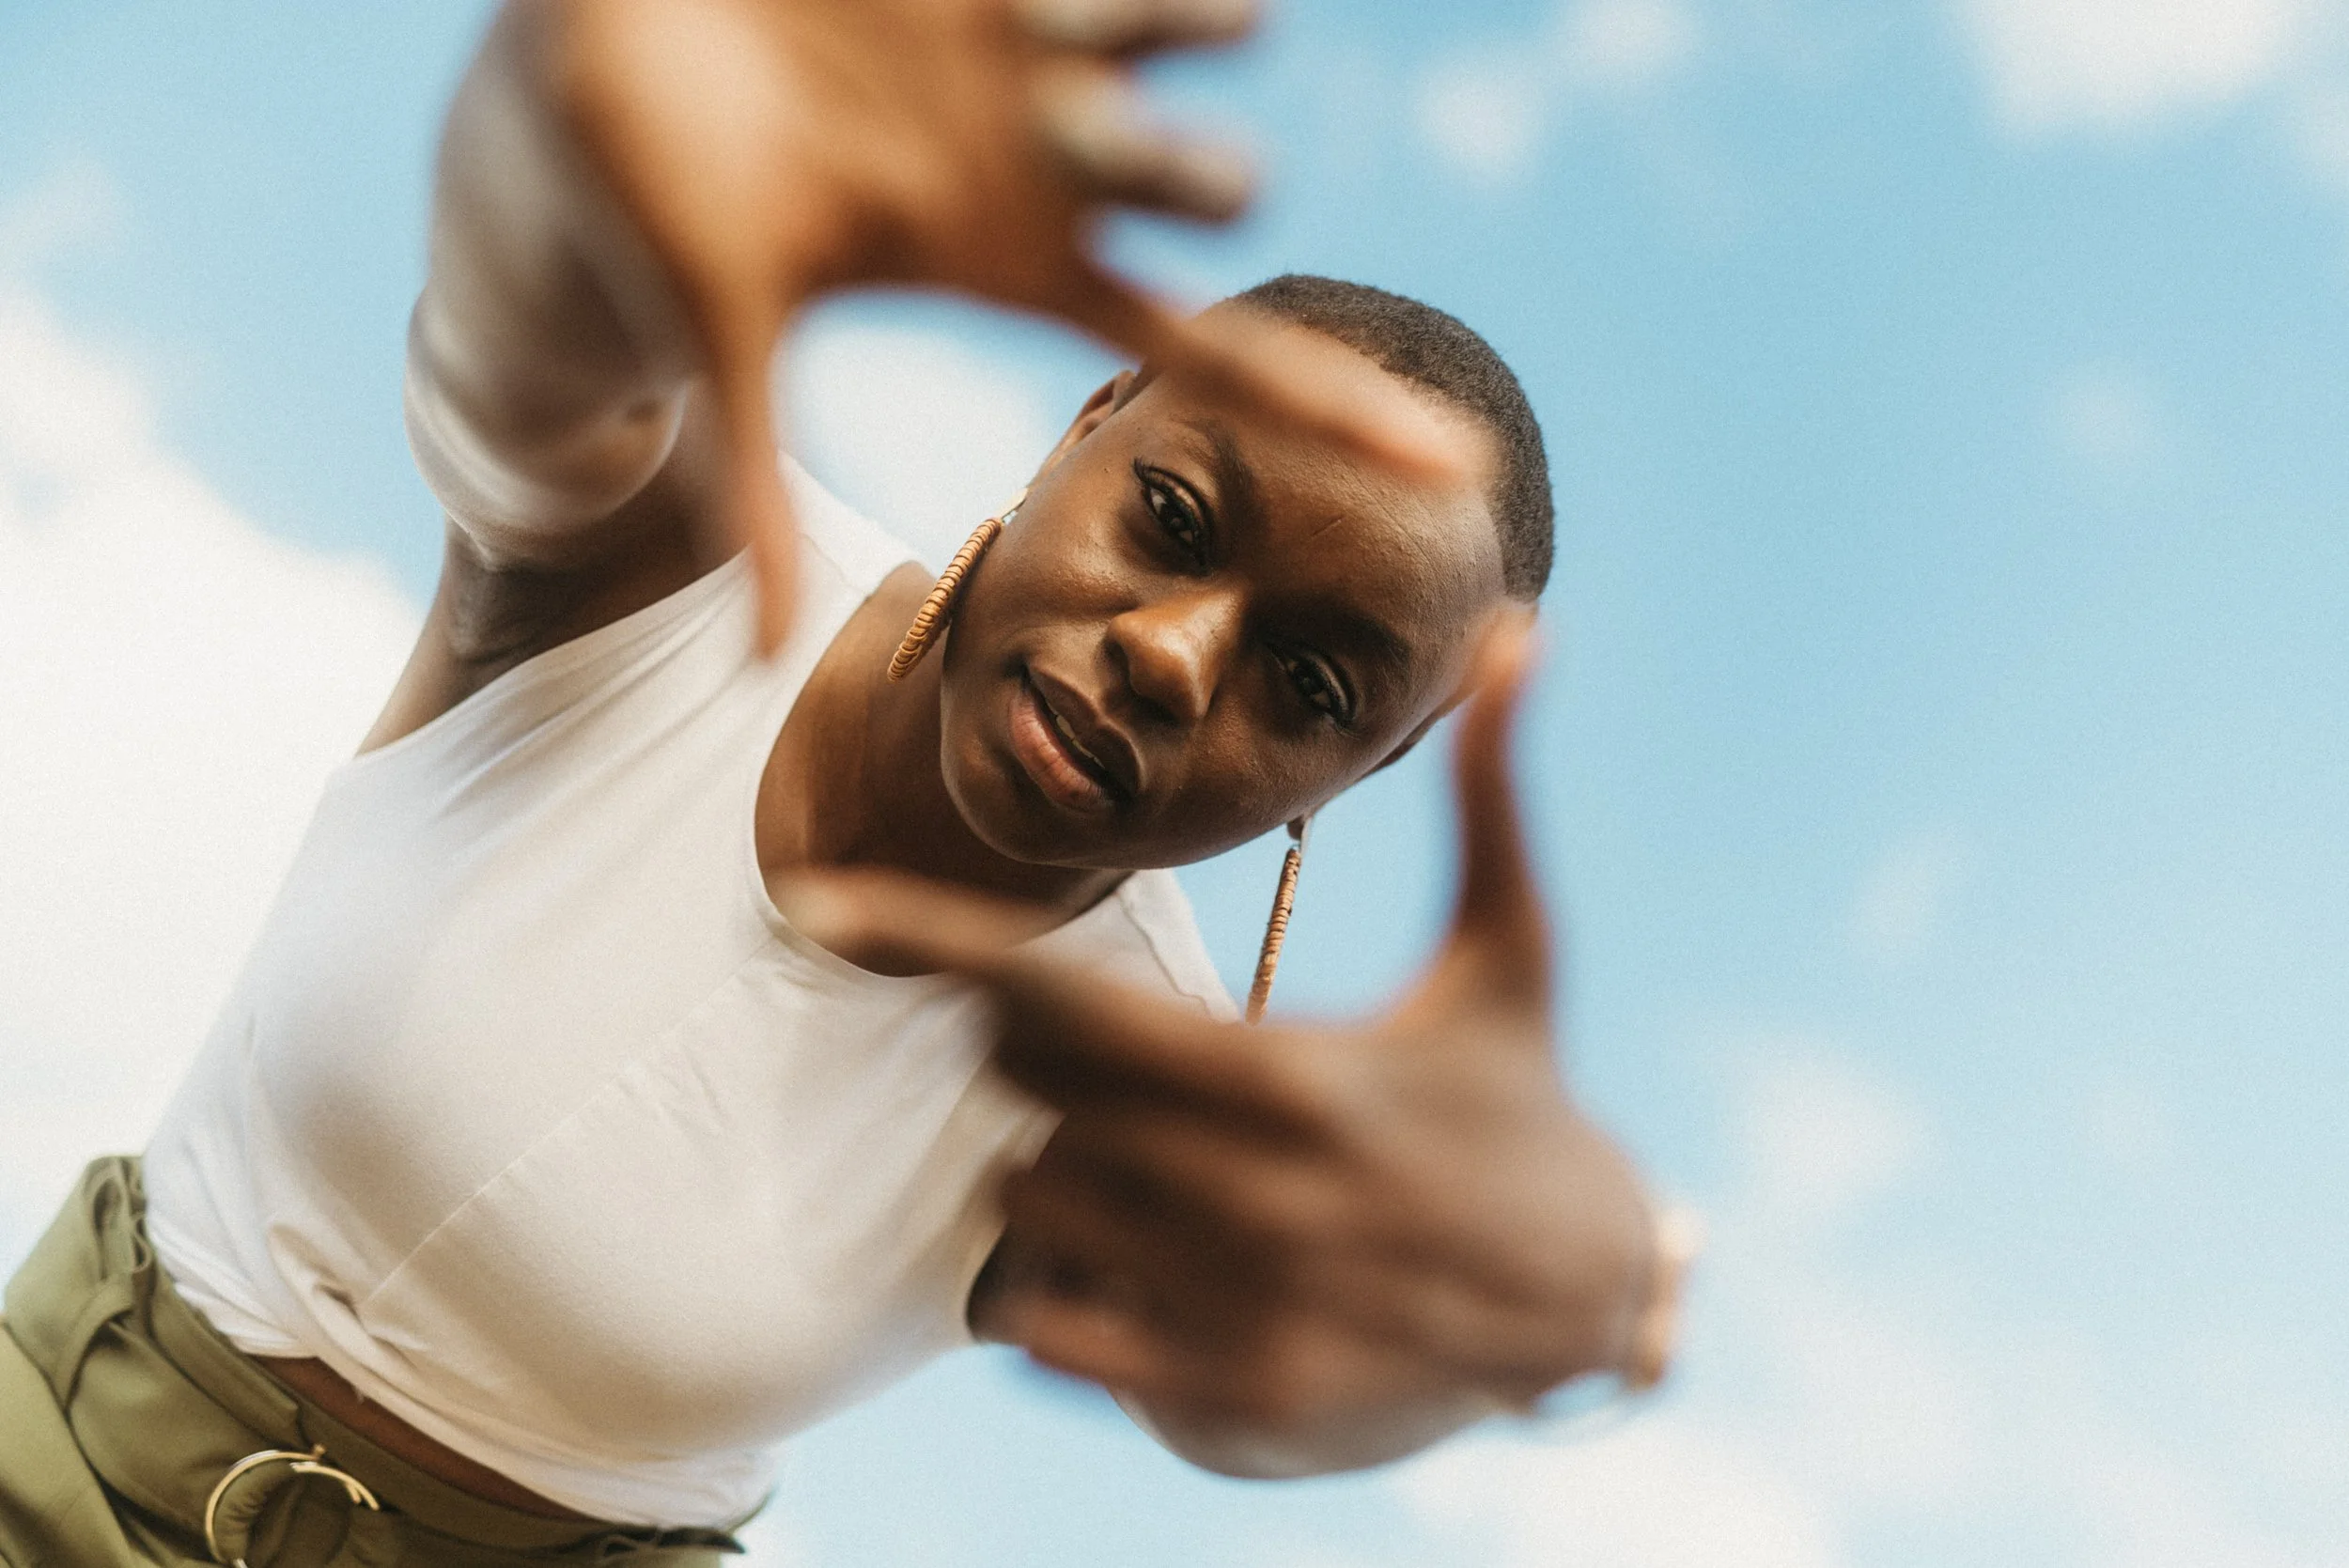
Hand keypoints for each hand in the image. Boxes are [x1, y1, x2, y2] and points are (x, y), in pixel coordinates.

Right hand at [543, 0, 1464, 649]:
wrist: (580, 80)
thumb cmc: (651, 216)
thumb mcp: (718, 335)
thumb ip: (753, 487)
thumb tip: (756, 666)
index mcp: (1005, 264)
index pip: (1205, 356)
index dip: (1334, 414)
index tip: (1461, 469)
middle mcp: (1040, 162)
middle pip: (1192, 185)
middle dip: (1198, 177)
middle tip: (1153, 164)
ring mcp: (1022, 54)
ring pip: (1173, 34)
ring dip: (1193, 22)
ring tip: (1186, 19)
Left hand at [788, 622, 1685, 1473]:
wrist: (1594, 1310)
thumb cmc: (1524, 1101)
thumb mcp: (1516, 950)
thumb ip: (1495, 795)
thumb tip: (1529, 624)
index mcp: (1300, 1084)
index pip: (1065, 1001)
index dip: (938, 940)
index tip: (824, 898)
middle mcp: (1250, 1208)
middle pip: (1023, 1102)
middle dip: (1045, 1064)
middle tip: (1130, 1059)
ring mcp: (1228, 1321)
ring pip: (1023, 1209)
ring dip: (1055, 1170)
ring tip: (1163, 1164)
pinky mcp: (1219, 1411)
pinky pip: (1044, 1333)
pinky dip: (1062, 1284)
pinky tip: (1154, 1260)